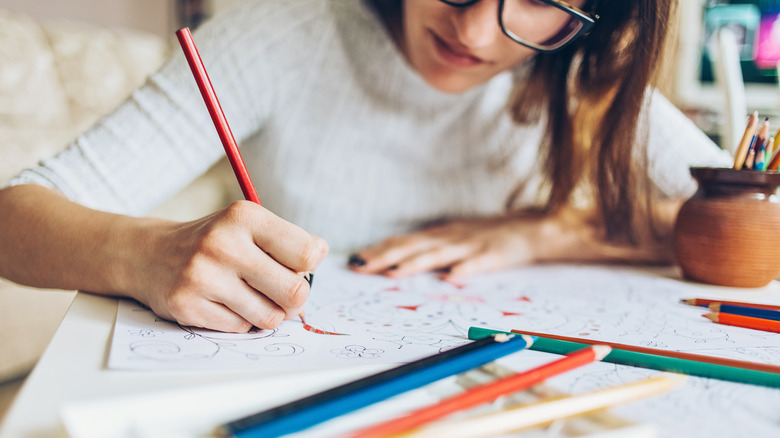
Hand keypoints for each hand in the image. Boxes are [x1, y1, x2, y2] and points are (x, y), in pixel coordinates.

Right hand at [127, 201, 327, 332]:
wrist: (151, 254)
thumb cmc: (216, 242)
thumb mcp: (250, 227)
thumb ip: (290, 244)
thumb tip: (319, 262)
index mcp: (245, 217)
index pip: (309, 253)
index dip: (308, 266)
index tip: (294, 265)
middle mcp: (223, 243)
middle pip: (295, 292)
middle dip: (295, 298)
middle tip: (280, 291)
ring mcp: (202, 276)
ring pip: (270, 317)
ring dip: (268, 313)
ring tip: (250, 297)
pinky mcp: (187, 306)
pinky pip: (241, 329)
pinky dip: (240, 322)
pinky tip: (224, 303)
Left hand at [348, 213, 556, 280]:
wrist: (530, 229)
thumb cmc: (487, 236)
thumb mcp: (454, 238)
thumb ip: (429, 249)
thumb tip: (395, 262)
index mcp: (440, 236)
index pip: (404, 242)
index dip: (380, 251)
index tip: (356, 261)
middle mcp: (450, 238)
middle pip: (413, 247)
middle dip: (385, 257)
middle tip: (361, 267)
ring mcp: (471, 245)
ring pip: (439, 255)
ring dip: (415, 263)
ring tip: (393, 273)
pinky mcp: (494, 255)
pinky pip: (478, 263)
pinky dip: (464, 269)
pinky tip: (451, 276)